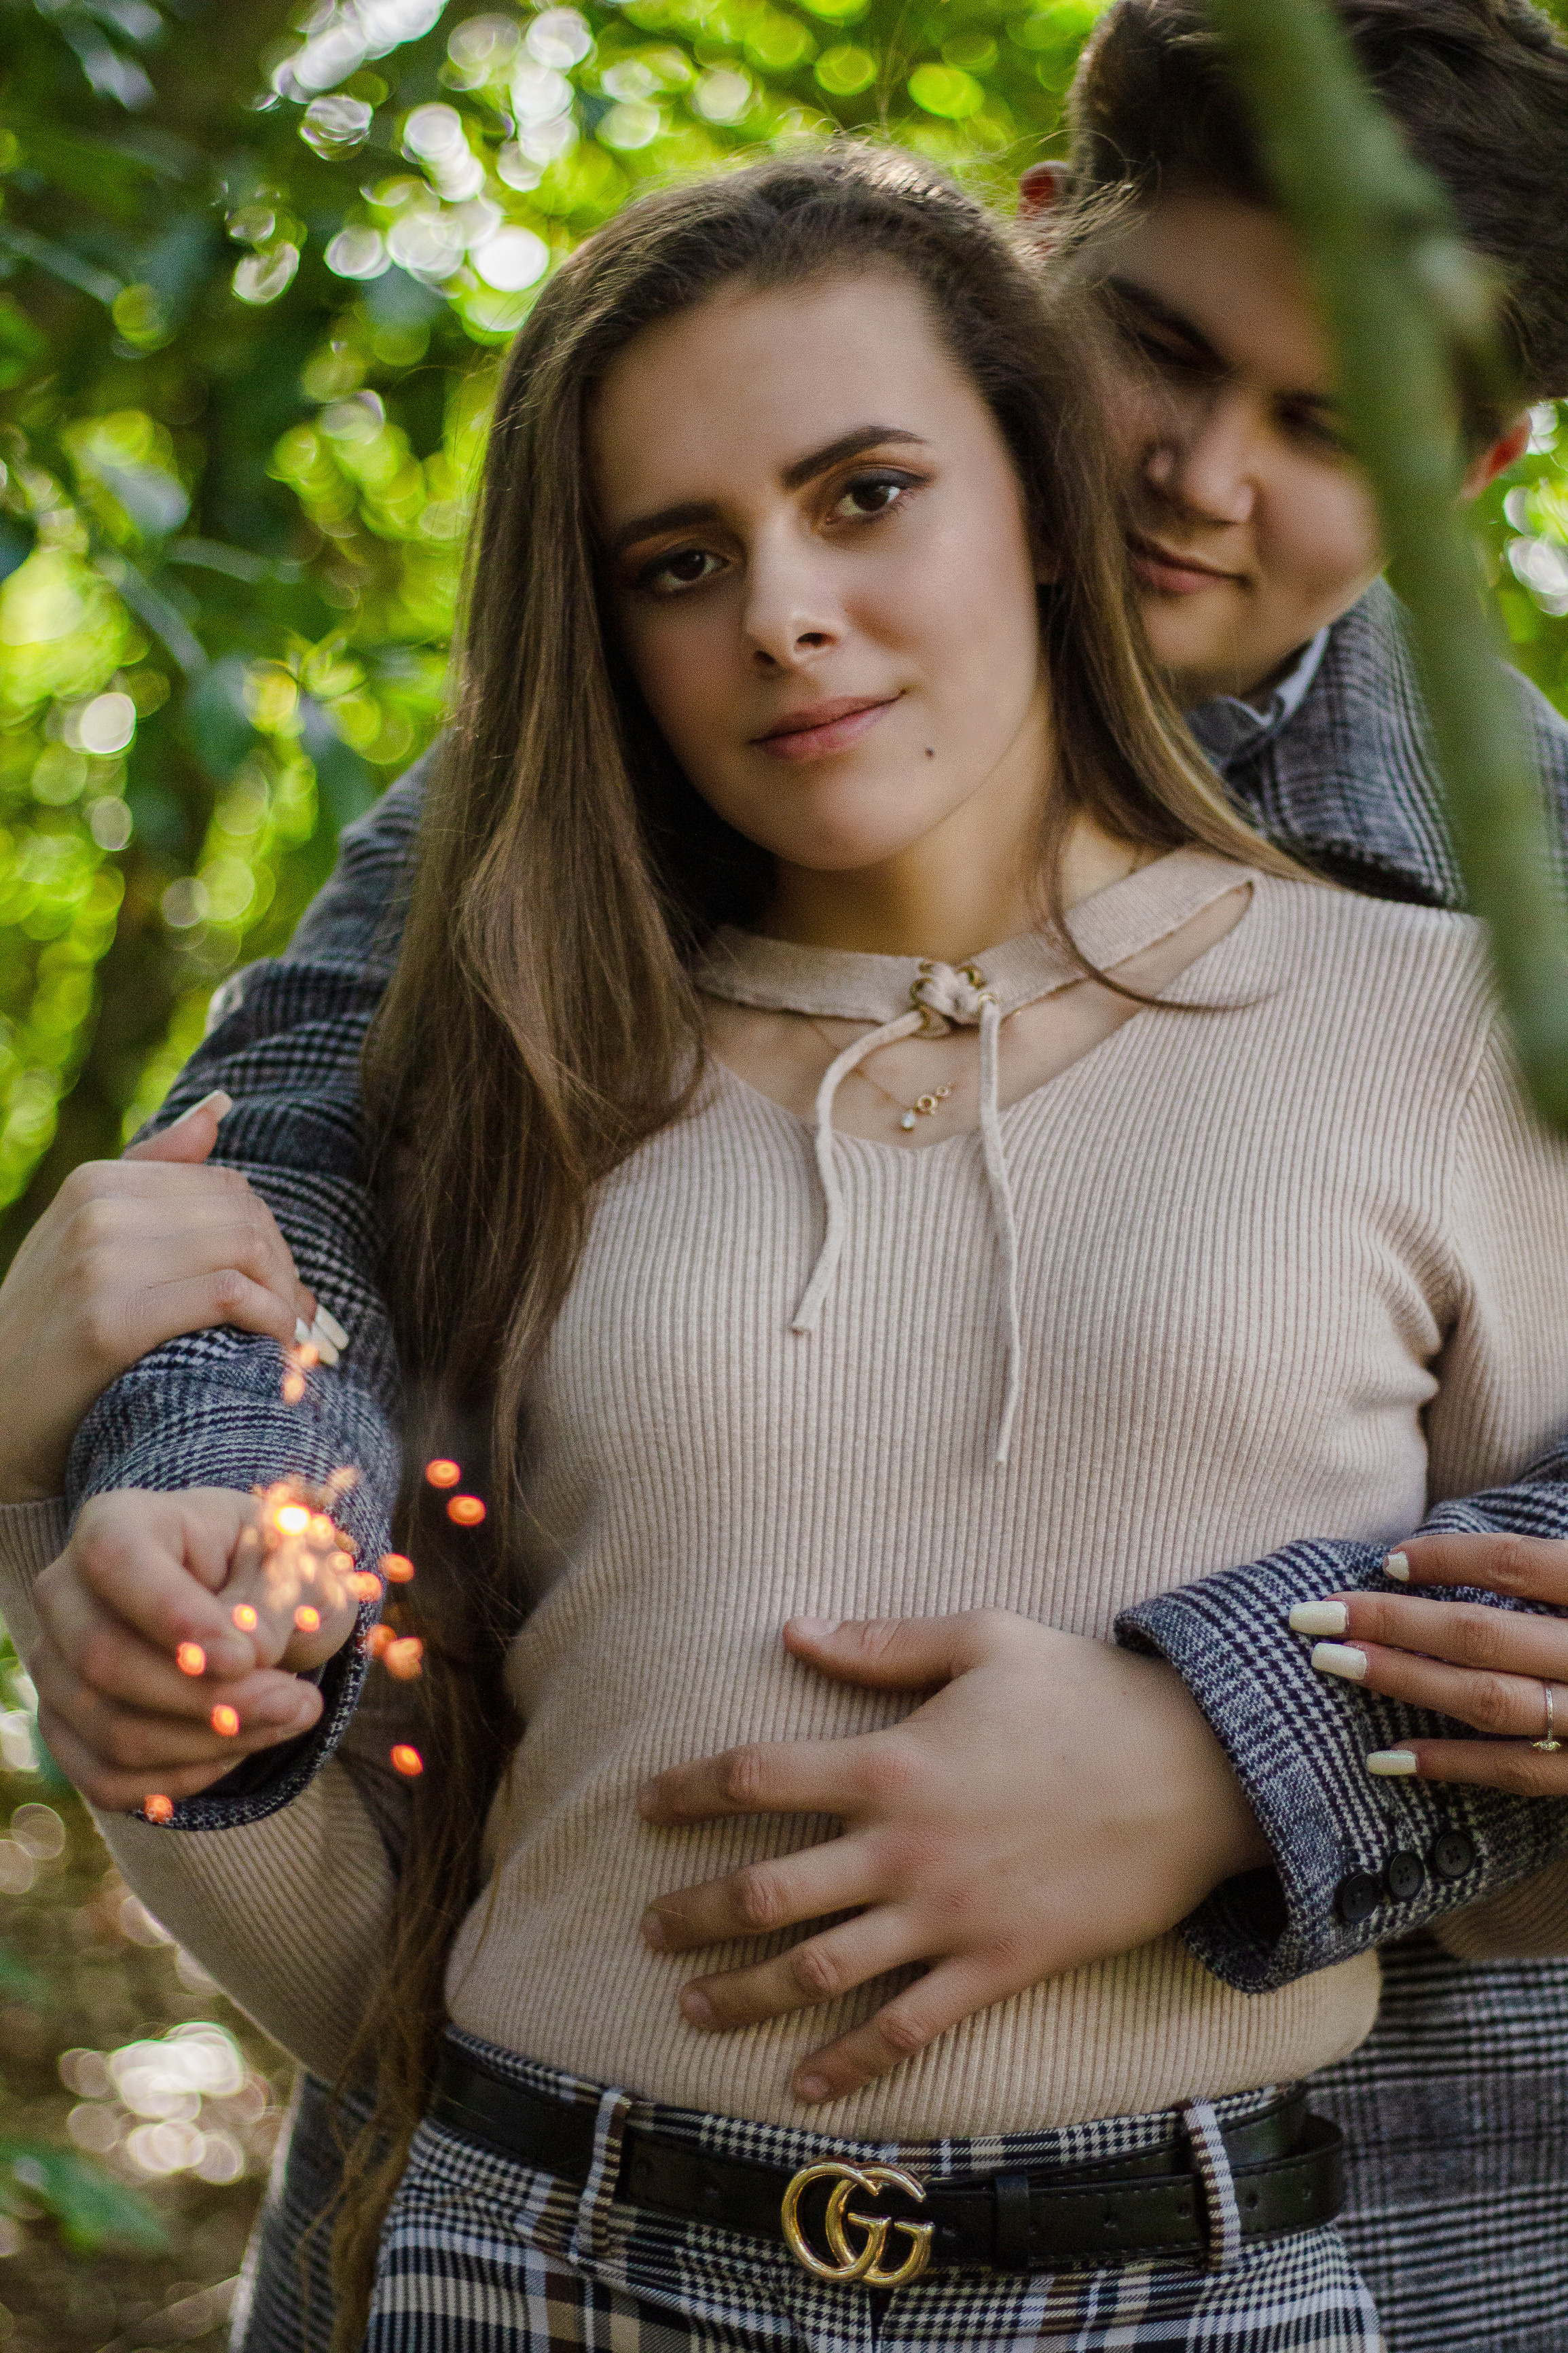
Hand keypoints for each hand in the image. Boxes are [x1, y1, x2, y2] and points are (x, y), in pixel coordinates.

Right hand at [0, 1091, 317, 1504]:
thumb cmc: (55, 1331)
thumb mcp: (89, 1240)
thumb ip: (153, 1174)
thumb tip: (217, 1109)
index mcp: (95, 1182)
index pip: (228, 1187)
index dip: (271, 1238)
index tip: (283, 1287)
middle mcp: (96, 1210)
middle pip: (243, 1218)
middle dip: (285, 1271)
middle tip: (298, 1319)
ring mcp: (99, 1262)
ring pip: (244, 1249)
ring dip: (285, 1299)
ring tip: (290, 1338)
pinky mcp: (110, 1321)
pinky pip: (226, 1295)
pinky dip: (270, 1320)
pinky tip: (274, 1348)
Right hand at [30, 1487, 359, 1812]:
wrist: (253, 1597)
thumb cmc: (272, 1564)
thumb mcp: (294, 1563)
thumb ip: (268, 1604)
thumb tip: (240, 1662)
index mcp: (120, 1521)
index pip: (116, 1561)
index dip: (174, 1617)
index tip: (246, 1658)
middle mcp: (67, 1590)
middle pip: (105, 1660)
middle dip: (209, 1699)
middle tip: (298, 1701)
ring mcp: (56, 1663)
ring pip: (111, 1731)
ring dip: (211, 1743)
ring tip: (290, 1716)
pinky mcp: (65, 1726)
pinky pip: (107, 1779)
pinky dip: (182, 1779)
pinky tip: (239, 1748)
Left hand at [637, 1610, 1269, 2105]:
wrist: (1195, 1772)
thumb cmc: (1087, 1693)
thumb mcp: (983, 1639)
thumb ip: (882, 1644)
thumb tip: (793, 1631)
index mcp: (891, 1760)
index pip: (758, 1776)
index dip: (691, 1790)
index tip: (646, 1807)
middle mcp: (903, 1848)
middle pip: (766, 1892)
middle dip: (694, 1914)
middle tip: (648, 1929)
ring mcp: (947, 1916)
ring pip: (820, 1971)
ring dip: (746, 1994)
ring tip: (691, 2009)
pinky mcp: (997, 1965)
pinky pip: (909, 2027)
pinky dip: (850, 2064)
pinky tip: (804, 2087)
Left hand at [1297, 1534, 1567, 1795]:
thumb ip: (1549, 1564)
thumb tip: (1460, 1554)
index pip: (1513, 1564)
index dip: (1446, 1558)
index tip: (1387, 1562)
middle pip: (1480, 1635)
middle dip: (1392, 1622)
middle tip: (1317, 1614)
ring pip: (1487, 1701)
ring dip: (1403, 1681)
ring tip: (1333, 1663)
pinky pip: (1515, 1772)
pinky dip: (1449, 1764)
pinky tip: (1385, 1757)